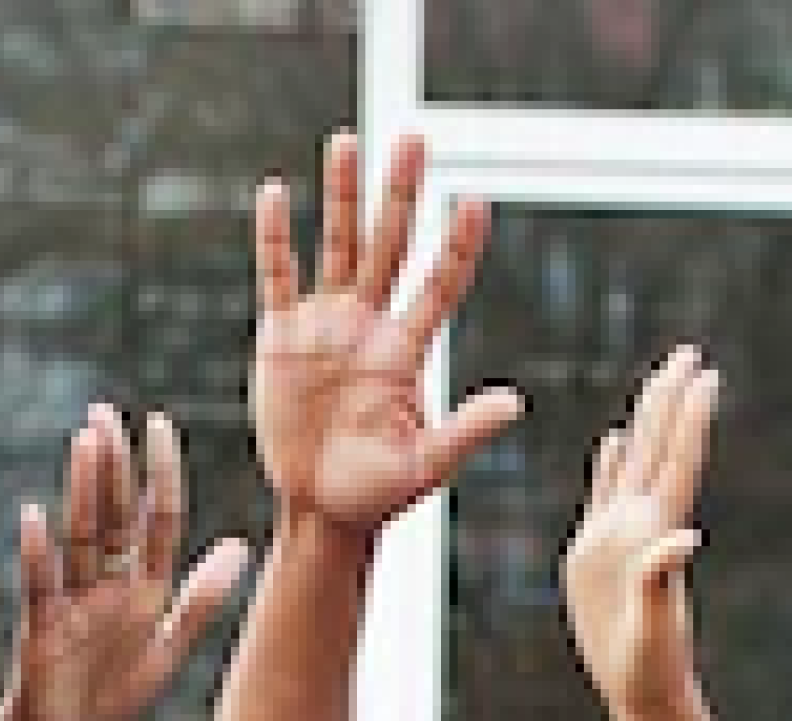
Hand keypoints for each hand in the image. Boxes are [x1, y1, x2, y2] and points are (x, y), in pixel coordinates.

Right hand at [0, 403, 249, 720]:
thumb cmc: (109, 693)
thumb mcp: (166, 651)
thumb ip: (201, 601)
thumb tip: (243, 546)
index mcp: (142, 587)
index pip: (157, 520)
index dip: (161, 475)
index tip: (160, 424)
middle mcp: (106, 584)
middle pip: (113, 515)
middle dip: (113, 465)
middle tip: (106, 412)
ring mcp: (72, 601)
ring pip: (80, 536)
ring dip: (84, 490)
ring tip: (86, 441)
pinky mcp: (40, 627)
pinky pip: (39, 584)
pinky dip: (37, 552)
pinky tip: (33, 515)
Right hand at [250, 130, 520, 533]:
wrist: (320, 510)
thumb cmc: (377, 494)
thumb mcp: (425, 466)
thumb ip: (466, 431)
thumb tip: (515, 402)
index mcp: (405, 352)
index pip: (439, 286)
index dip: (456, 246)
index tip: (475, 202)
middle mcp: (369, 326)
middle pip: (390, 246)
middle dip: (401, 193)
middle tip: (414, 138)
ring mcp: (326, 326)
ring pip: (338, 246)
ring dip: (343, 195)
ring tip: (348, 142)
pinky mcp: (283, 337)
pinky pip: (277, 277)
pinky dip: (276, 237)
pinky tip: (278, 194)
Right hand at [563, 346, 715, 720]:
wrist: (637, 686)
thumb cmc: (651, 665)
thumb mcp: (654, 626)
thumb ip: (660, 580)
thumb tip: (683, 537)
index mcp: (655, 533)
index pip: (677, 463)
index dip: (691, 419)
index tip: (706, 374)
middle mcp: (640, 524)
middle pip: (657, 448)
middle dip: (671, 399)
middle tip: (690, 351)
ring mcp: (618, 535)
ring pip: (633, 462)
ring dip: (646, 420)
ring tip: (660, 380)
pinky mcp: (596, 552)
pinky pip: (602, 493)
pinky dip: (608, 464)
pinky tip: (613, 440)